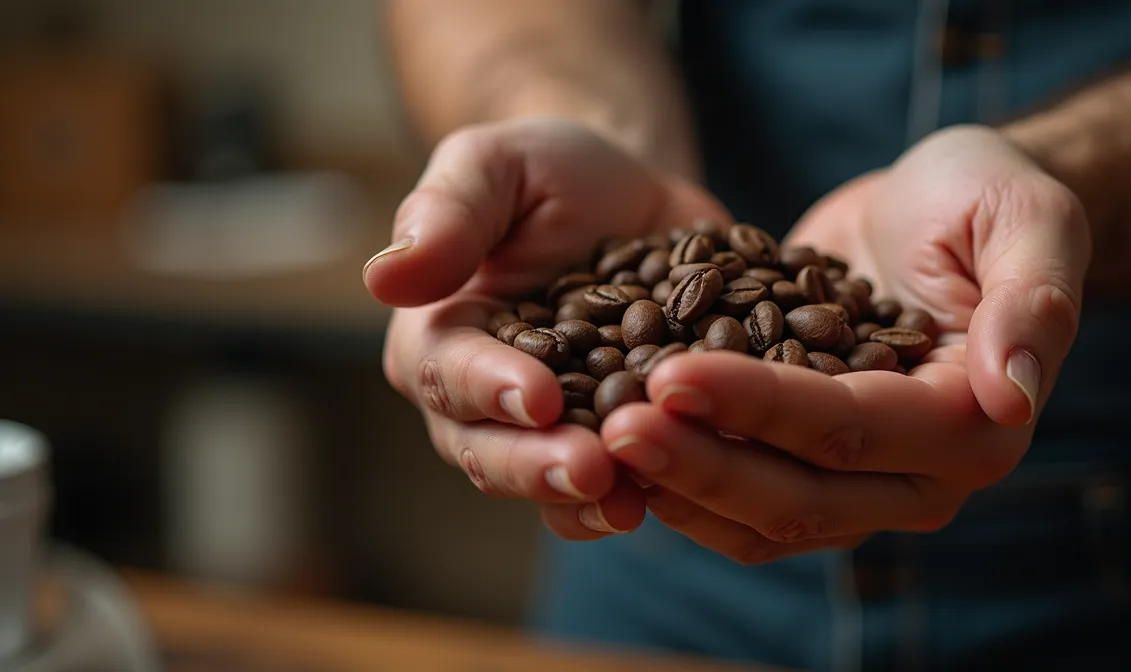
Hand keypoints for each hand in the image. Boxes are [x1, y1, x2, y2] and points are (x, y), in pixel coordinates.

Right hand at [363, 117, 727, 539]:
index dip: (491, 389)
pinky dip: (647, 494)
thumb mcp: (495, 163)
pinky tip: (681, 495)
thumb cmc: (549, 171)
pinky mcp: (615, 442)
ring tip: (633, 503)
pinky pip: (620, 486)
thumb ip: (446, 213)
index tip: (537, 397)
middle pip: (494, 451)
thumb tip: (383, 277)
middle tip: (593, 470)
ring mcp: (552, 432)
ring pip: (553, 484)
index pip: (451, 373)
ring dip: (590, 500)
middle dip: (541, 465)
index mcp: (440, 337)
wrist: (631, 197)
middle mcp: (484, 401)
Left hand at [601, 125, 1090, 562]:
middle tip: (613, 424)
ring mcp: (863, 484)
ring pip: (761, 520)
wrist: (935, 209)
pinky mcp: (811, 468)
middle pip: (799, 496)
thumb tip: (1013, 395)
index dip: (760, 410)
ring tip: (598, 435)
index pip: (850, 430)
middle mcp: (921, 475)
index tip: (672, 376)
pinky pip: (741, 504)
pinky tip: (616, 443)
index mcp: (973, 424)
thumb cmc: (984, 200)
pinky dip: (681, 484)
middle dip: (701, 463)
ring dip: (679, 487)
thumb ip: (1034, 302)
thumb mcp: (1028, 221)